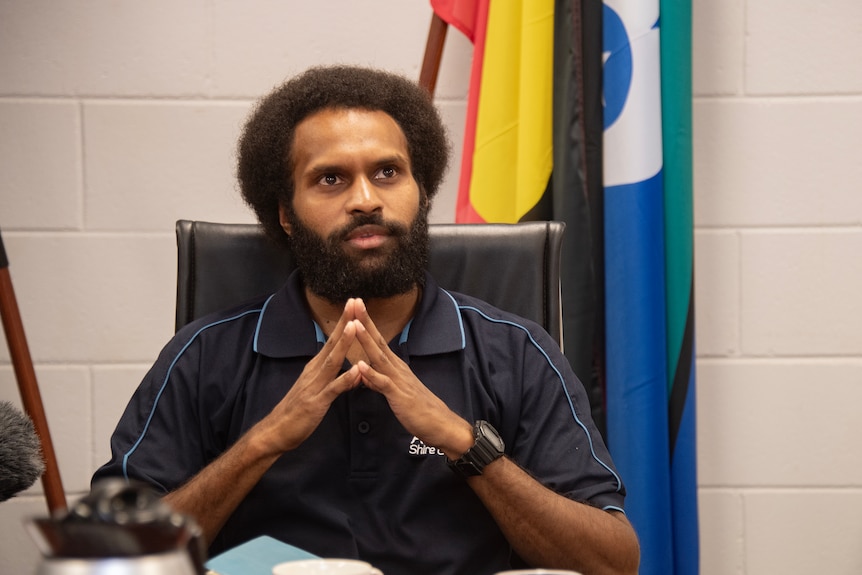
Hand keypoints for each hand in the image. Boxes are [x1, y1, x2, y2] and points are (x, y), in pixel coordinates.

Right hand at [254, 301, 362, 454]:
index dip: (343, 323)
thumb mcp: (319, 391)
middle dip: (345, 323)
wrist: (277, 431)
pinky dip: (346, 379)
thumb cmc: (298, 411)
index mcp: (316, 367)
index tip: (353, 304)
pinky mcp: (316, 402)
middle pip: (332, 343)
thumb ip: (337, 380)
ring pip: (332, 361)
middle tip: (354, 302)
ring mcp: (315, 385)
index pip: (332, 341)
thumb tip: (355, 372)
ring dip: (345, 343)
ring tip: (355, 326)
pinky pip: (333, 389)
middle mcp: (314, 371)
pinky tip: (357, 371)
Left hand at [349, 299, 473, 457]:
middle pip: (378, 340)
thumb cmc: (417, 408)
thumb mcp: (394, 392)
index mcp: (394, 366)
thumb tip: (364, 372)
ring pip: (378, 357)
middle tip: (354, 301)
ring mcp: (398, 379)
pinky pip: (383, 383)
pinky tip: (360, 365)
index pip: (378, 340)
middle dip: (365, 321)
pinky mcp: (399, 395)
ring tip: (354, 324)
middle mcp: (396, 368)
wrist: (439, 424)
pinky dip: (371, 374)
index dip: (366, 323)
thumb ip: (377, 380)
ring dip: (366, 340)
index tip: (355, 306)